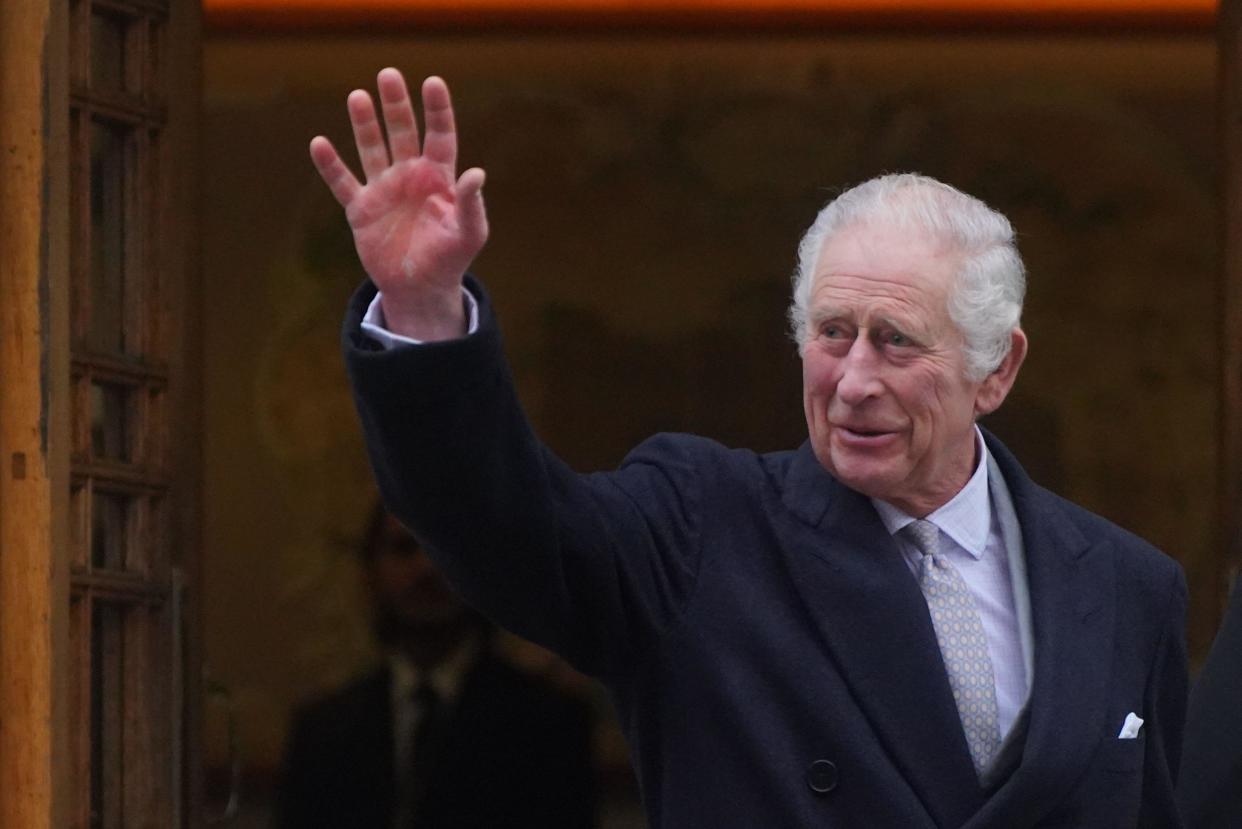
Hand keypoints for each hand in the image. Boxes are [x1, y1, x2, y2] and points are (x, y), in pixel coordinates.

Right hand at [310, 69, 487, 339]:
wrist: (420, 289)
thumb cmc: (450, 259)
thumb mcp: (469, 233)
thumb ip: (472, 204)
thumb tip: (477, 173)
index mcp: (440, 178)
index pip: (440, 136)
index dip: (437, 110)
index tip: (433, 82)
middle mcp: (410, 176)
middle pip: (403, 133)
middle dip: (396, 106)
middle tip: (388, 75)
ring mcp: (384, 190)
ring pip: (372, 149)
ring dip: (365, 124)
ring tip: (357, 96)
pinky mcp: (361, 210)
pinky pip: (343, 183)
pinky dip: (330, 165)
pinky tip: (319, 143)